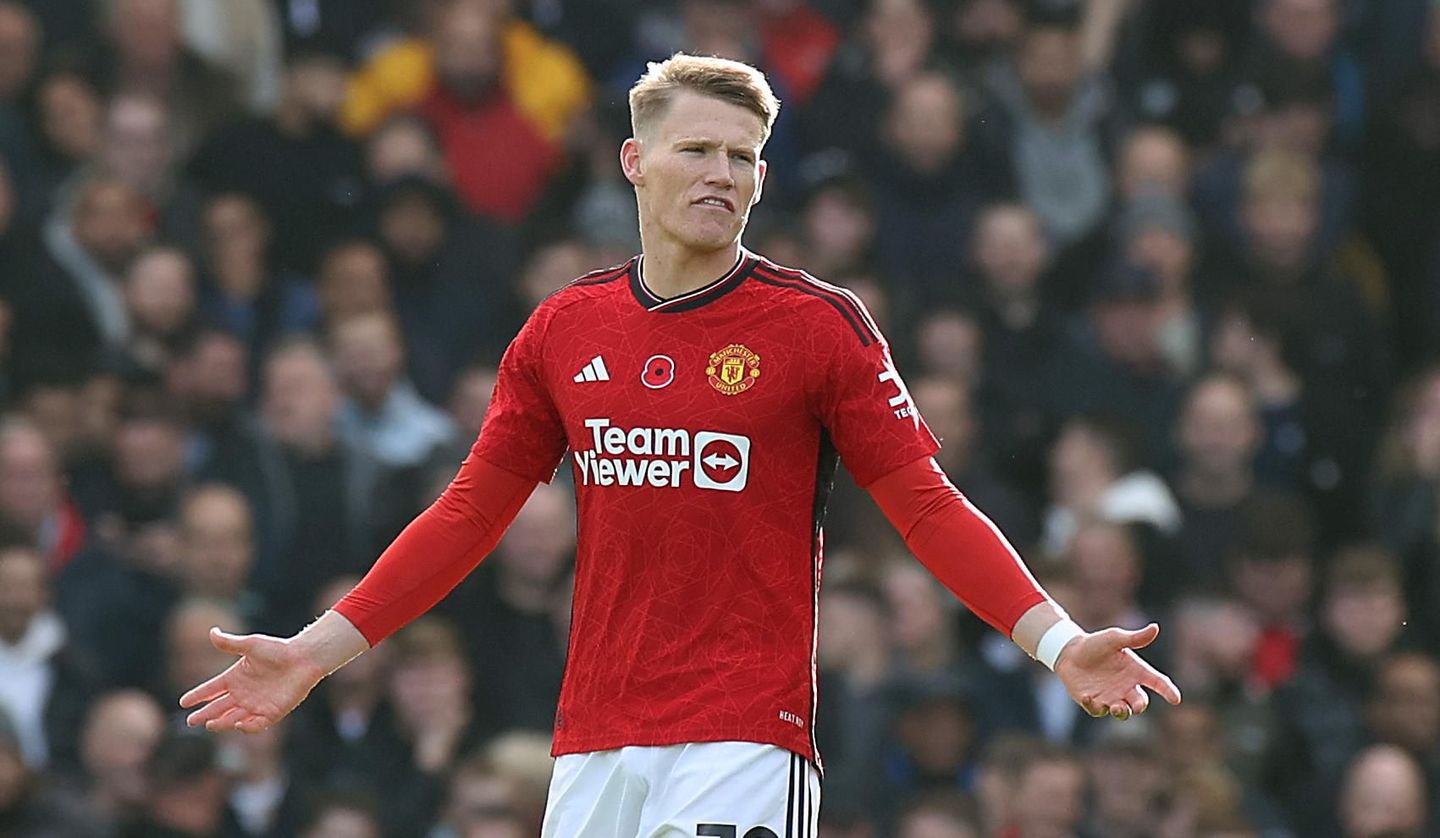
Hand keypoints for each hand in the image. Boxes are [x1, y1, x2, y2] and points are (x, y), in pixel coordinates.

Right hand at [179, 628, 326, 732]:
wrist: (304, 658)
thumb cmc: (278, 649)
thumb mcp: (251, 645)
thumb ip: (230, 643)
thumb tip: (212, 632)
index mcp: (235, 678)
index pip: (211, 689)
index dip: (198, 695)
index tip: (183, 702)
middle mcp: (243, 694)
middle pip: (218, 707)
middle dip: (204, 714)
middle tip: (190, 721)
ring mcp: (256, 705)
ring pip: (233, 718)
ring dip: (221, 722)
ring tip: (209, 724)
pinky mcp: (271, 713)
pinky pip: (255, 724)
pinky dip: (245, 727)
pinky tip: (236, 725)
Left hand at [1053, 623, 1180, 720]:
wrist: (1071, 652)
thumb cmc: (1096, 644)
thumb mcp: (1115, 638)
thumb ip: (1134, 638)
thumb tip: (1155, 628)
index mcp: (1136, 672)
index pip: (1157, 682)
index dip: (1168, 691)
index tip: (1176, 699)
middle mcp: (1126, 687)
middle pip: (1139, 702)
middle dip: (1140, 705)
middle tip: (1138, 705)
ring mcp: (1111, 697)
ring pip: (1122, 712)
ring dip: (1122, 712)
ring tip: (1118, 707)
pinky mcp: (1093, 702)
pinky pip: (1097, 710)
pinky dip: (1094, 706)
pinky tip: (1088, 697)